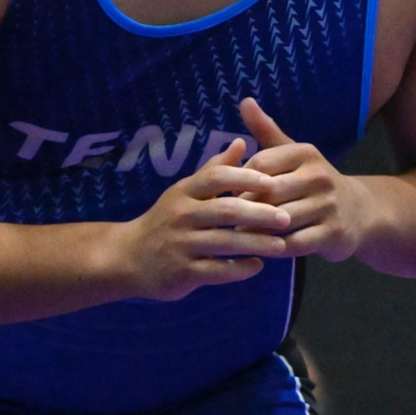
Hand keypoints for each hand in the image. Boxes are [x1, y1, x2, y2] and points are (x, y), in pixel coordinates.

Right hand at [110, 138, 289, 301]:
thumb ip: (214, 170)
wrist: (129, 257)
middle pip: (226, 210)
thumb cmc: (167, 220)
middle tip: (286, 217)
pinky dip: (239, 269)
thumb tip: (242, 142)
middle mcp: (182, 215)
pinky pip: (216, 271)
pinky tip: (258, 266)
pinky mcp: (182, 272)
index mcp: (185, 191)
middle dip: (259, 214)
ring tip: (281, 245)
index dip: (246, 178)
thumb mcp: (186, 191)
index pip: (217, 178)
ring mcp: (181, 245)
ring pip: (225, 242)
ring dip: (256, 243)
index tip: (274, 182)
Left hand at [240, 99, 375, 260]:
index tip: (226, 192)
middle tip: (223, 218)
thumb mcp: (293, 153)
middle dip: (244, 207)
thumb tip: (245, 101)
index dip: (239, 180)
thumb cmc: (314, 181)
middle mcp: (319, 176)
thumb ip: (266, 130)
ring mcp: (329, 205)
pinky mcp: (333, 233)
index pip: (260, 163)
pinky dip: (275, 247)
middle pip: (268, 193)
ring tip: (236, 235)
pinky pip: (295, 243)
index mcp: (306, 153)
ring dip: (256, 230)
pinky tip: (261, 248)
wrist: (359, 212)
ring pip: (280, 220)